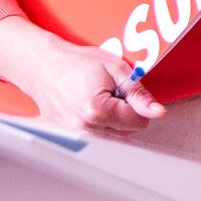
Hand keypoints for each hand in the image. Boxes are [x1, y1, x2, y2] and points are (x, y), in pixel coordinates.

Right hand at [0, 15, 164, 133]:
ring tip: (98, 99)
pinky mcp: (70, 137)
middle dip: (126, 112)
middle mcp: (86, 130)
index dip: (137, 103)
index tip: (123, 90)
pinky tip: (89, 108)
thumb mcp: (116, 68)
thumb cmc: (76, 63)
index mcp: (99, 112)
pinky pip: (98, 137)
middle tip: (110, 92)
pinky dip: (99, 124)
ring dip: (113, 120)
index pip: (140, 122)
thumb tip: (157, 112)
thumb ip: (139, 94)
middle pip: (128, 132)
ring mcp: (76, 136)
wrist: (43, 65)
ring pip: (115, 137)